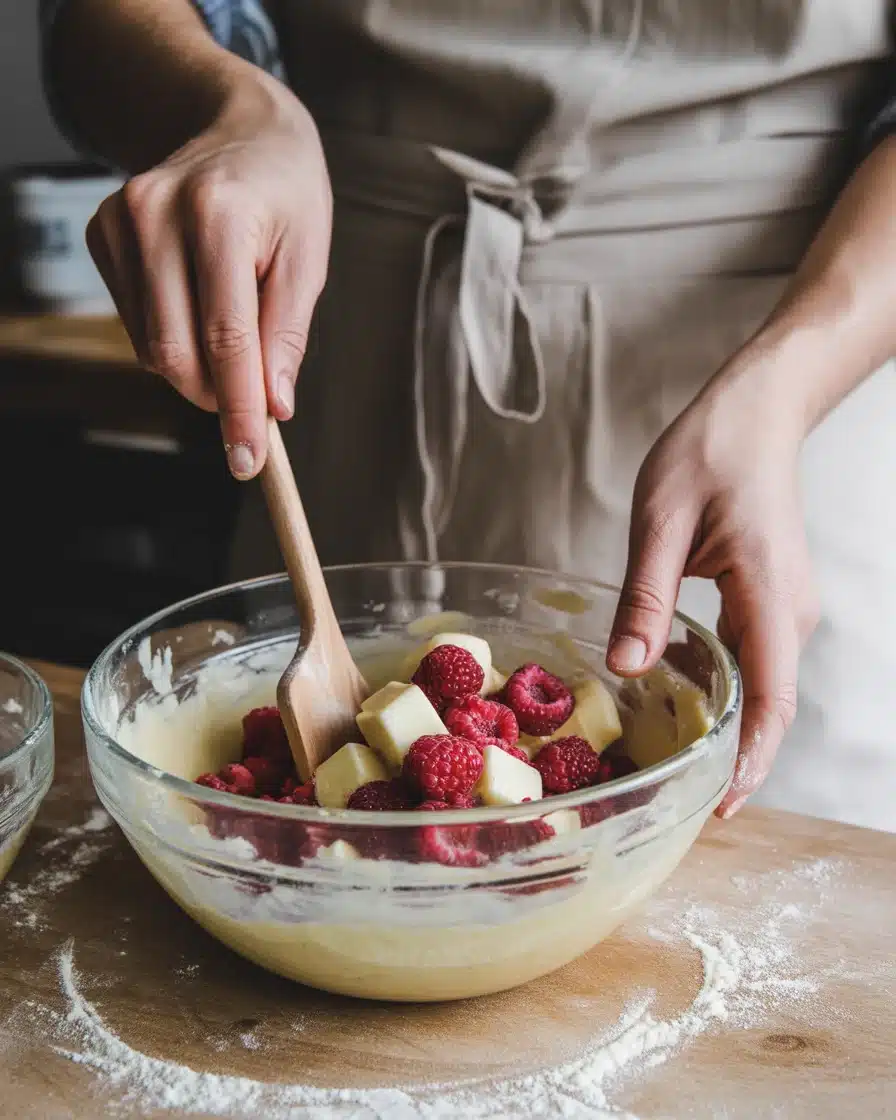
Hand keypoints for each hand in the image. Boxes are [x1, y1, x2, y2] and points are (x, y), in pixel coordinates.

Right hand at [86, 71, 331, 479]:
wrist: (237, 128)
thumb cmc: (285, 195)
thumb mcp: (308, 259)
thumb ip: (287, 336)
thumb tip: (272, 407)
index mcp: (219, 215)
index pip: (226, 340)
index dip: (239, 410)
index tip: (249, 461)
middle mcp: (156, 214)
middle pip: (176, 353)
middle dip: (217, 397)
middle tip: (255, 404)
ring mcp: (119, 222)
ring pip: (151, 348)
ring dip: (197, 370)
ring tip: (235, 331)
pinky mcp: (101, 234)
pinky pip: (136, 326)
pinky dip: (173, 341)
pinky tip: (199, 306)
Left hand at [606, 355, 819, 817]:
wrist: (756, 411)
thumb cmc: (711, 451)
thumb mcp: (661, 520)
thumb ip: (646, 598)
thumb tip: (627, 670)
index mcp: (769, 595)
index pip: (773, 700)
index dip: (752, 761)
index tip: (721, 806)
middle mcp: (789, 612)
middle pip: (769, 706)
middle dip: (730, 758)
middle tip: (672, 796)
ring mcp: (783, 607)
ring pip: (760, 686)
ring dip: (724, 728)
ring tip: (670, 763)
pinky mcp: (768, 599)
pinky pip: (750, 660)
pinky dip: (720, 692)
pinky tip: (678, 702)